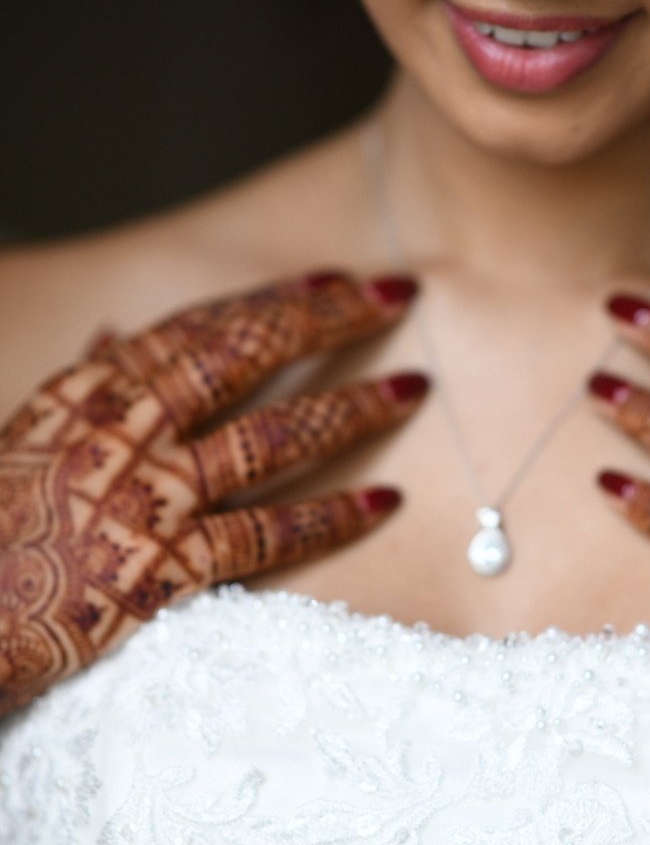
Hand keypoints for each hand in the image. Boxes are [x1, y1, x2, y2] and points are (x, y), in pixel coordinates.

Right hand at [0, 270, 428, 715]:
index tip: (337, 279)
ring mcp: (154, 496)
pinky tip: (386, 501)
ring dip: (352, 409)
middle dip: (330, 320)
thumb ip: (86, 381)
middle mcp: (129, 428)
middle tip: (398, 297)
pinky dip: (334, 517)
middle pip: (249, 355)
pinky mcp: (171, 565)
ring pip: (275, 438)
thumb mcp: (34, 431)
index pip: (205, 325)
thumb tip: (114, 333)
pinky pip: (271, 535)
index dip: (279, 298)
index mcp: (95, 388)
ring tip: (413, 389)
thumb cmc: (0, 520)